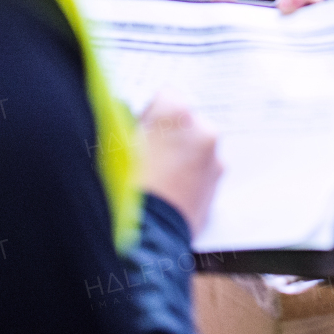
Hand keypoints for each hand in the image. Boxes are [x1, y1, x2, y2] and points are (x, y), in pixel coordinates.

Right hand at [138, 92, 220, 236]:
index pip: (166, 95)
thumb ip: (133, 123)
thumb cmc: (124, 189)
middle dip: (168, 133)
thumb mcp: (116, 147)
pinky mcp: (216, 186)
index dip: (150, 112)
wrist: (144, 238)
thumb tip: (137, 118)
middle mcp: (204, 131)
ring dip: (180, 154)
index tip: (141, 126)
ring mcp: (214, 160)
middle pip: (185, 121)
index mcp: (177, 113)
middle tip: (146, 154)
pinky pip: (201, 169)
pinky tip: (167, 190)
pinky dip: (188, 174)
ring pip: (195, 146)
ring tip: (156, 177)